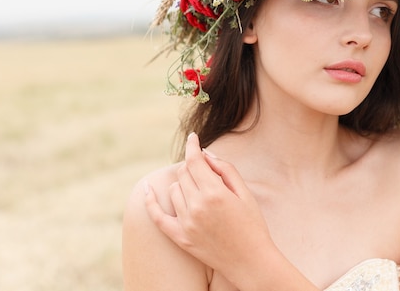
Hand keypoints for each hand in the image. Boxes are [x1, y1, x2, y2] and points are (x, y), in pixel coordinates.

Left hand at [145, 133, 272, 277]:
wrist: (251, 261)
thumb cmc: (252, 224)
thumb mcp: (245, 193)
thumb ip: (225, 170)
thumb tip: (206, 154)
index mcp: (215, 193)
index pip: (195, 160)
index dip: (193, 145)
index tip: (193, 137)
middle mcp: (197, 206)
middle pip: (184, 173)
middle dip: (194, 168)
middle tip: (207, 174)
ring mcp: (186, 223)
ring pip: (174, 189)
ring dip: (184, 185)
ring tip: (200, 193)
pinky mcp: (180, 237)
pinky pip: (157, 216)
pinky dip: (150, 201)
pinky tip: (147, 188)